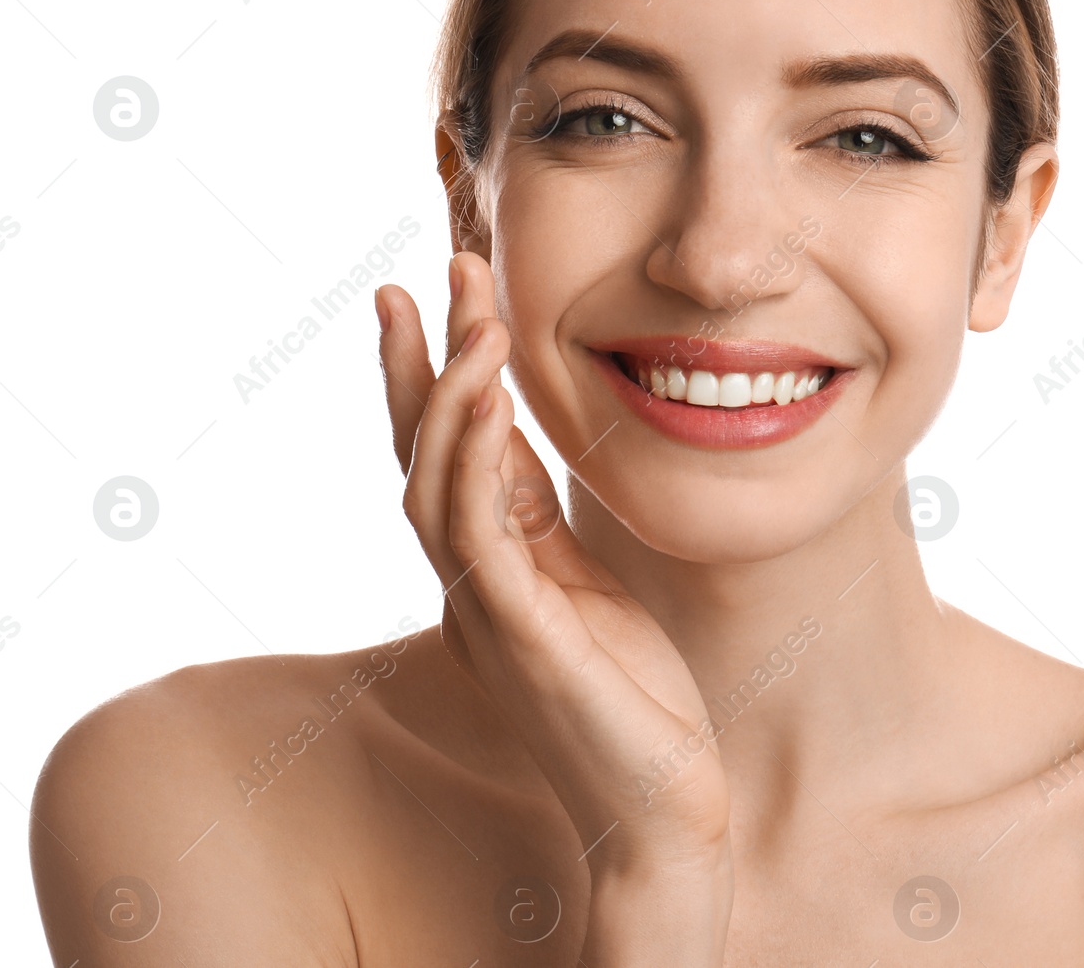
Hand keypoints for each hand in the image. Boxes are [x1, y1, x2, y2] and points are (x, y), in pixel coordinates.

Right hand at [374, 252, 732, 875]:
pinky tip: (490, 400)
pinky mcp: (520, 638)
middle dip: (421, 364)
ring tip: (473, 321)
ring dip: (450, 397)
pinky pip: (481, 536)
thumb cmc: (633, 699)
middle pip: (423, 457)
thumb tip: (515, 439)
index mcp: (489, 571)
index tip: (434, 292)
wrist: (661, 808)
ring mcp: (487, 614)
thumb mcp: (585, 585)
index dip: (431, 375)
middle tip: (424, 275)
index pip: (448, 455)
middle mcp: (471, 587)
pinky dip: (475, 464)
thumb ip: (539, 521)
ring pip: (438, 487)